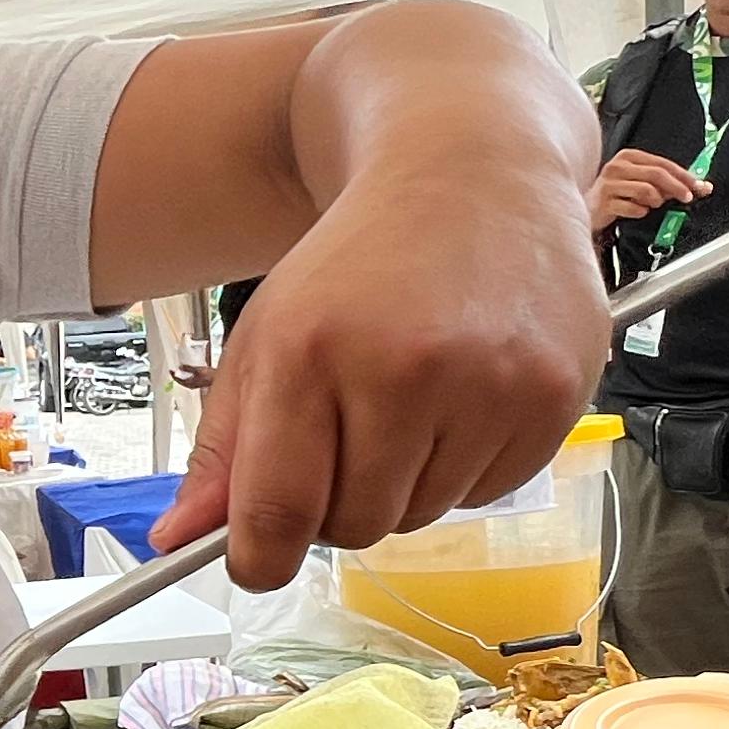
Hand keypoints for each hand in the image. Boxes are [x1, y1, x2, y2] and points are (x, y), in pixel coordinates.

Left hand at [156, 181, 609, 592]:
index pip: (276, 514)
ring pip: (423, 515)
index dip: (257, 557)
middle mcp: (402, 368)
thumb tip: (176, 541)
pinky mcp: (552, 395)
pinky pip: (488, 493)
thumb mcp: (267, 337)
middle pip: (353, 527)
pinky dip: (467, 465)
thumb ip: (223, 448)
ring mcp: (487, 384)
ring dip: (406, 482)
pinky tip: (464, 393)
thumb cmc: (362, 262)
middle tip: (349, 432)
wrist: (470, 171)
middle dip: (338, 501)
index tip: (255, 556)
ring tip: (411, 399)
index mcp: (309, 351)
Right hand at [591, 150, 702, 229]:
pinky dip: (640, 211)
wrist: (587, 212)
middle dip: (677, 187)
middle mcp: (617, 166)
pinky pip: (632, 207)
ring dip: (656, 200)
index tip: (698, 186)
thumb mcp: (642, 184)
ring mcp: (609, 183)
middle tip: (687, 197)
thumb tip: (702, 187)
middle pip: (656, 174)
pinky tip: (637, 211)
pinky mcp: (604, 202)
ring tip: (652, 205)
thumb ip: (669, 183)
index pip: (662, 163)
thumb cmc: (617, 196)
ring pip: (646, 189)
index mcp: (629, 157)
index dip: (683, 175)